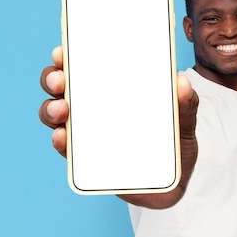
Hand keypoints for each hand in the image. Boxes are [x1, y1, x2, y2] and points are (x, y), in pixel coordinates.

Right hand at [38, 46, 199, 187]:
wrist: (174, 184)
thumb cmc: (175, 145)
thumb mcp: (185, 122)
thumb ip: (186, 104)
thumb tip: (182, 83)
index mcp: (114, 89)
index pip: (85, 65)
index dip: (68, 56)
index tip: (62, 51)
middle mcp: (93, 107)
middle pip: (61, 87)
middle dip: (53, 79)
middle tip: (59, 80)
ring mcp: (87, 133)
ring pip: (55, 115)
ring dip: (50, 109)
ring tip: (60, 109)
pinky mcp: (86, 160)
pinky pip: (66, 149)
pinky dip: (60, 141)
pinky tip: (62, 136)